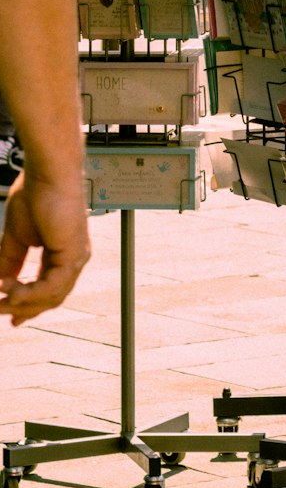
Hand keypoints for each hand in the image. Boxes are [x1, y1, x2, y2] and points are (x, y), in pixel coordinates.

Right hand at [0, 170, 89, 325]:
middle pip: (51, 298)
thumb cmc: (35, 195)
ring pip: (51, 297)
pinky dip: (29, 292)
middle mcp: (73, 259)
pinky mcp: (74, 254)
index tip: (8, 315)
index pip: (48, 289)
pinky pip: (52, 286)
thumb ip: (10, 261)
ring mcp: (76, 258)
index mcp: (62, 254)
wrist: (48, 173)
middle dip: (23, 308)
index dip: (28, 304)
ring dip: (22, 301)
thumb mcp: (16, 237)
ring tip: (0, 298)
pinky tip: (9, 288)